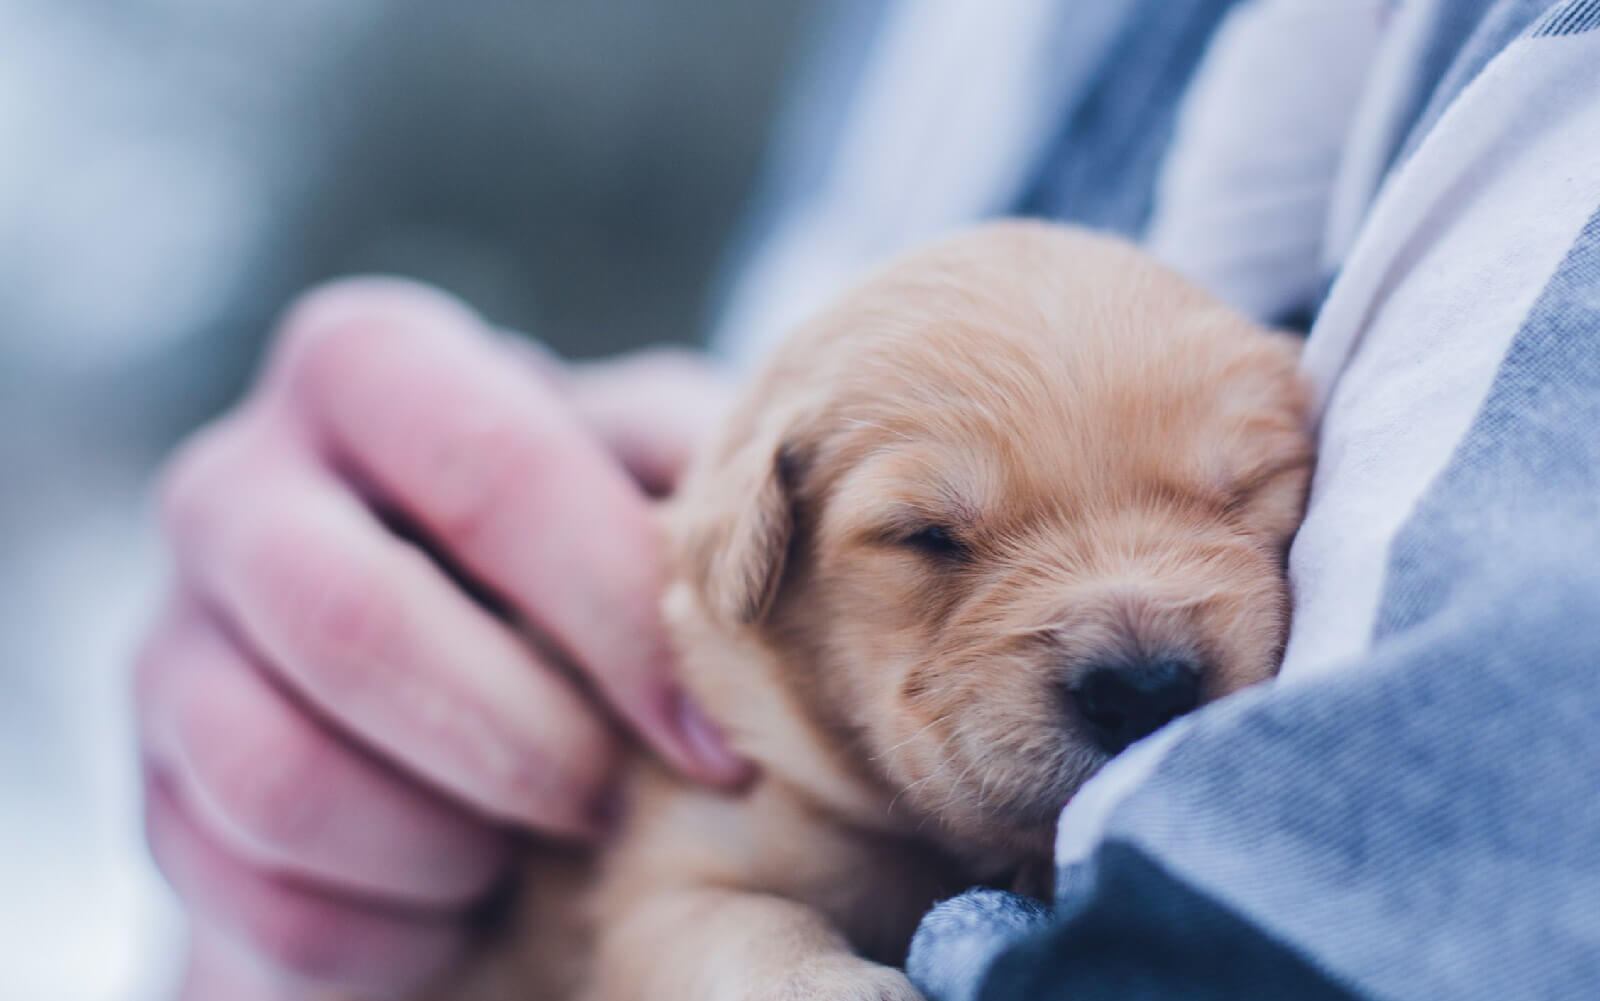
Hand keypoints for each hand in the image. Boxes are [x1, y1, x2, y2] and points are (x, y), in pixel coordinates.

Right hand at [134, 278, 746, 998]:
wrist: (448, 661)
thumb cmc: (577, 551)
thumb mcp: (648, 473)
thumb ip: (698, 464)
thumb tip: (795, 505)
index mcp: (367, 368)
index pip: (490, 467)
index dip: (616, 616)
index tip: (716, 744)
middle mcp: (236, 485)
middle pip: (349, 619)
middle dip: (519, 742)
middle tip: (609, 804)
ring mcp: (171, 642)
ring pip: (275, 774)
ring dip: (445, 844)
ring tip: (530, 847)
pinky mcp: (157, 791)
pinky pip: (250, 899)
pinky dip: (386, 932)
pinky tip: (459, 901)